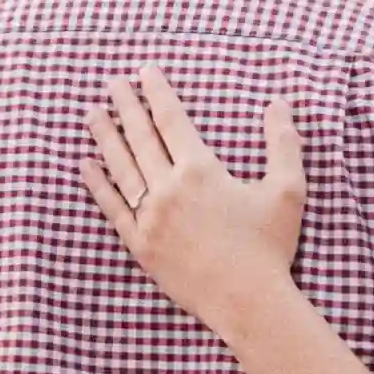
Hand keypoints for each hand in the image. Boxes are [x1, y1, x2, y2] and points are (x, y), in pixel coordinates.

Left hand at [83, 65, 307, 319]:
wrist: (247, 302)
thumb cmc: (270, 247)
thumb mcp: (288, 190)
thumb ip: (283, 143)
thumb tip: (280, 103)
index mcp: (200, 170)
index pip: (171, 119)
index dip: (156, 92)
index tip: (144, 71)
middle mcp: (167, 188)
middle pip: (140, 137)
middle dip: (125, 106)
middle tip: (112, 83)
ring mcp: (149, 217)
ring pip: (120, 167)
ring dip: (105, 137)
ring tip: (92, 114)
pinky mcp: (139, 244)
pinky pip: (111, 207)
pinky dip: (97, 184)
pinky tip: (86, 166)